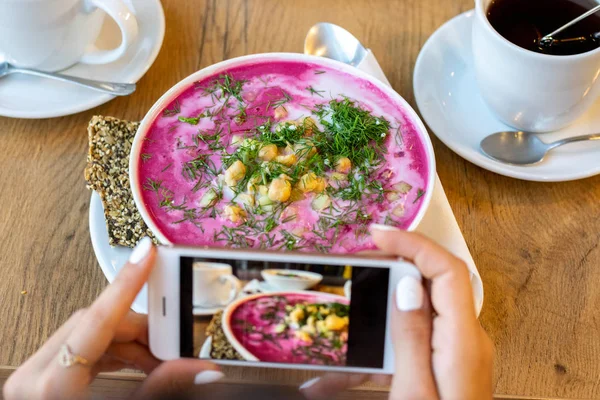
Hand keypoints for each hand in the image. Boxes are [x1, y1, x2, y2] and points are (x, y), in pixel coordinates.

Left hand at [3, 238, 222, 399]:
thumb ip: (162, 391)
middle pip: (95, 325)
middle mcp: (34, 377)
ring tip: (161, 363)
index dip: (125, 285)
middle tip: (177, 342)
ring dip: (130, 343)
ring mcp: (31, 378)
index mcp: (50, 390)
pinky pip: (79, 350)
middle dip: (141, 328)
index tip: (147, 255)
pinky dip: (113, 353)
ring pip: (88, 335)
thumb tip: (201, 370)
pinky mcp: (38, 380)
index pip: (93, 322)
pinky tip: (137, 367)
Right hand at [300, 226, 492, 399]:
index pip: (446, 270)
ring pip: (418, 311)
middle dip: (395, 266)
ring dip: (380, 310)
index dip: (414, 243)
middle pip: (434, 282)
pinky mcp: (443, 365)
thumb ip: (412, 336)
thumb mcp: (414, 391)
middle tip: (360, 260)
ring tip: (346, 309)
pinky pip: (410, 344)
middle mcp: (465, 340)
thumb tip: (408, 284)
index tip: (376, 234)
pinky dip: (377, 351)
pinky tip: (336, 377)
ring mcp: (455, 352)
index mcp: (462, 341)